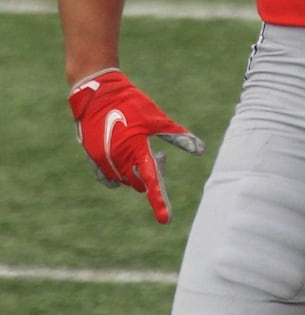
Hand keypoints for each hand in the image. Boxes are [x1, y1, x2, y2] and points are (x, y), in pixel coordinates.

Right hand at [68, 70, 204, 224]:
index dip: (159, 201)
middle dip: (151, 175)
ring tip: (141, 152)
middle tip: (160, 157)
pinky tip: (127, 166)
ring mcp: (103, 160)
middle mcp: (118, 159)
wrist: (98, 93)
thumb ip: (179, 137)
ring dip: (135, 175)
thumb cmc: (132, 104)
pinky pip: (108, 178)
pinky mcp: (92, 158)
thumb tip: (201, 150)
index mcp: (137, 149)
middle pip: (140, 182)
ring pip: (124, 181)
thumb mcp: (158, 119)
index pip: (152, 181)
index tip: (166, 220)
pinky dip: (119, 177)